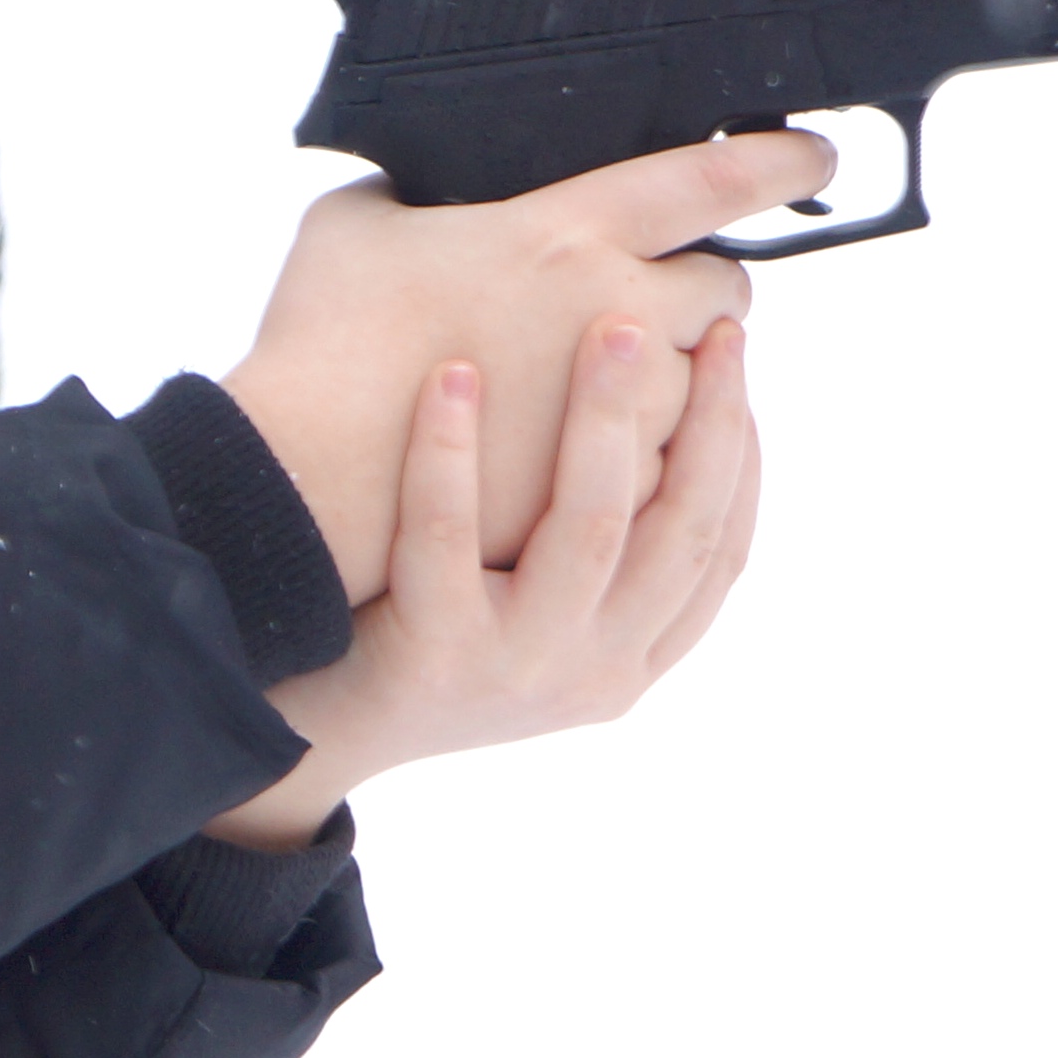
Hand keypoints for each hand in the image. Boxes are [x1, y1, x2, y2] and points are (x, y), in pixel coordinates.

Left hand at [207, 312, 759, 849]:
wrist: (316, 738)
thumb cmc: (423, 637)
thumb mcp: (533, 613)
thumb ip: (592, 546)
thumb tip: (645, 409)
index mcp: (631, 660)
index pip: (722, 551)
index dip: (741, 450)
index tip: (734, 357)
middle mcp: (593, 671)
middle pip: (680, 532)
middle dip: (705, 416)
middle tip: (706, 320)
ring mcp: (518, 669)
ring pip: (586, 527)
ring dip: (604, 416)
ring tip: (608, 325)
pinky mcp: (435, 656)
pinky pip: (447, 536)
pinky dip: (449, 449)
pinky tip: (452, 375)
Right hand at [218, 133, 827, 602]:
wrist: (304, 480)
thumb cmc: (321, 343)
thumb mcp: (354, 226)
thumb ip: (414, 189)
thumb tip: (432, 184)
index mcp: (567, 234)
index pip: (711, 179)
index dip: (775, 160)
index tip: (810, 156)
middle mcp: (618, 315)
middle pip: (726, 293)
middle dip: (702, 293)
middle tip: (650, 302)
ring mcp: (622, 414)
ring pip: (705, 386)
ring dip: (678, 379)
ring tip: (615, 389)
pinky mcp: (605, 490)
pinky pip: (669, 462)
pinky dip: (646, 450)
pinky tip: (592, 451)